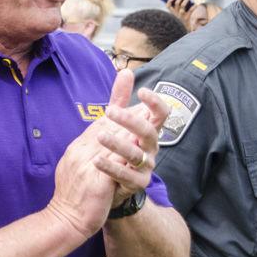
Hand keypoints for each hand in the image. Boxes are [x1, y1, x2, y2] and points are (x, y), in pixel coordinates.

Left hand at [94, 69, 169, 207]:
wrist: (110, 185)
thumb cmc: (117, 149)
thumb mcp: (116, 123)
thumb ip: (120, 99)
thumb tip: (125, 71)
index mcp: (148, 131)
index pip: (160, 115)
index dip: (156, 102)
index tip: (142, 91)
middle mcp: (150, 148)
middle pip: (149, 132)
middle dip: (131, 121)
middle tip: (109, 111)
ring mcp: (145, 167)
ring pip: (136, 155)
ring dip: (118, 144)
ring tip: (100, 135)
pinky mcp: (137, 184)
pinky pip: (126, 176)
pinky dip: (111, 167)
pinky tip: (96, 160)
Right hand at [166, 0, 195, 29]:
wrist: (185, 30)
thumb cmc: (182, 20)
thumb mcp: (178, 14)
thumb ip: (179, 6)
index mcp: (171, 13)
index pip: (168, 6)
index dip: (170, 0)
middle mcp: (175, 14)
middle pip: (177, 4)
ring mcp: (181, 16)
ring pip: (183, 6)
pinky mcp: (187, 18)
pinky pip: (190, 10)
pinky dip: (193, 6)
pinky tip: (196, 2)